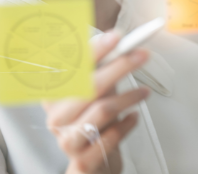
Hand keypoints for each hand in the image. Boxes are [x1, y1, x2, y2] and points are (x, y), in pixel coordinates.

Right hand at [43, 31, 149, 173]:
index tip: (116, 36)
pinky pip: (111, 136)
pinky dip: (127, 124)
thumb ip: (101, 69)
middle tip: (141, 56)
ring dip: (129, 97)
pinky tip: (133, 117)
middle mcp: (56, 116)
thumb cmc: (93, 121)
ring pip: (103, 109)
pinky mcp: (82, 160)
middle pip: (89, 85)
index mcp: (53, 94)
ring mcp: (67, 139)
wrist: (91, 164)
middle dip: (120, 66)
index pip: (71, 65)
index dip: (94, 49)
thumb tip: (119, 41)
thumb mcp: (94, 92)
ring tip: (144, 92)